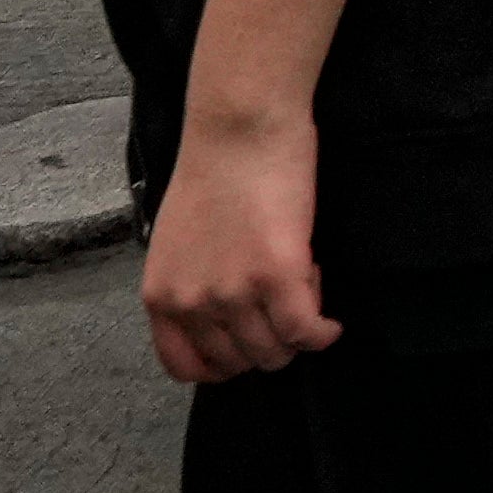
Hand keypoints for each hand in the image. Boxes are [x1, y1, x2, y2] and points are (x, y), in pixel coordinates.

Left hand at [140, 110, 335, 384]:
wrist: (240, 126)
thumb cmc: (214, 168)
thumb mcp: (178, 242)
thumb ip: (190, 283)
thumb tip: (219, 313)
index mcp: (162, 297)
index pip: (185, 367)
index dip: (222, 365)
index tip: (246, 346)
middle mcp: (192, 304)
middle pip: (238, 361)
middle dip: (267, 343)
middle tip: (283, 304)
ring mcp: (234, 293)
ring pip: (274, 351)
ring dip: (296, 334)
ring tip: (306, 293)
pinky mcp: (278, 275)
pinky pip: (305, 330)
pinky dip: (322, 334)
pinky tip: (331, 324)